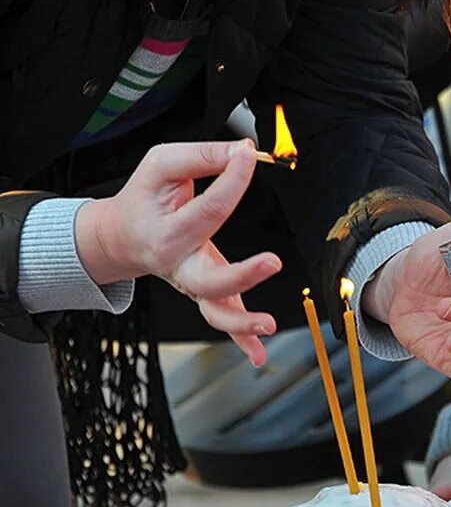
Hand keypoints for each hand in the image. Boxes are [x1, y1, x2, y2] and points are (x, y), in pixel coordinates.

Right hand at [76, 140, 281, 366]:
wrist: (121, 235)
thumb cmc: (145, 198)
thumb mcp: (162, 165)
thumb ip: (202, 155)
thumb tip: (244, 151)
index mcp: (167, 232)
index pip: (210, 209)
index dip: (234, 180)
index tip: (249, 157)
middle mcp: (180, 265)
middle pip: (209, 280)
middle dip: (242, 275)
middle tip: (273, 261)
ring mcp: (194, 285)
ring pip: (215, 312)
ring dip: (242, 323)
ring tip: (268, 324)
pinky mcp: (207, 294)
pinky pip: (223, 322)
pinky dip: (241, 342)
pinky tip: (259, 356)